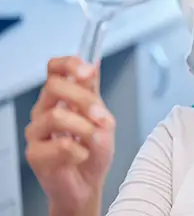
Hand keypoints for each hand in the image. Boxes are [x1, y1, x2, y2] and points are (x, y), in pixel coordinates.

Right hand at [25, 57, 114, 212]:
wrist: (88, 184)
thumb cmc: (94, 151)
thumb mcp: (103, 120)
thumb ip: (95, 95)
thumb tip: (93, 65)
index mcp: (62, 98)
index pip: (55, 68)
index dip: (68, 64)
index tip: (87, 71)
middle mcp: (45, 110)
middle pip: (53, 86)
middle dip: (83, 100)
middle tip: (100, 117)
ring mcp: (37, 131)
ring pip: (57, 116)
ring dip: (84, 129)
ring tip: (93, 140)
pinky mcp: (34, 153)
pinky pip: (61, 145)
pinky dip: (81, 151)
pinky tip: (82, 156)